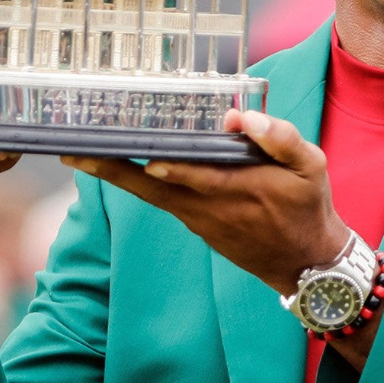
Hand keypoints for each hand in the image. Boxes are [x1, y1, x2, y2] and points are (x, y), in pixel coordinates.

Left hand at [63, 109, 347, 294]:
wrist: (307, 265)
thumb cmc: (308, 208)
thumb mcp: (311, 167)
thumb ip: (279, 139)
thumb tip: (239, 117)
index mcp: (236, 189)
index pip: (191, 175)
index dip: (165, 167)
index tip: (137, 155)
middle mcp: (207, 209)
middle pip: (149, 188)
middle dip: (110, 170)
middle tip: (72, 153)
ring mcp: (197, 221)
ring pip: (150, 196)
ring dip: (115, 175)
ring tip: (81, 153)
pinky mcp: (196, 226)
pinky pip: (162, 201)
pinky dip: (138, 184)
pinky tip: (120, 165)